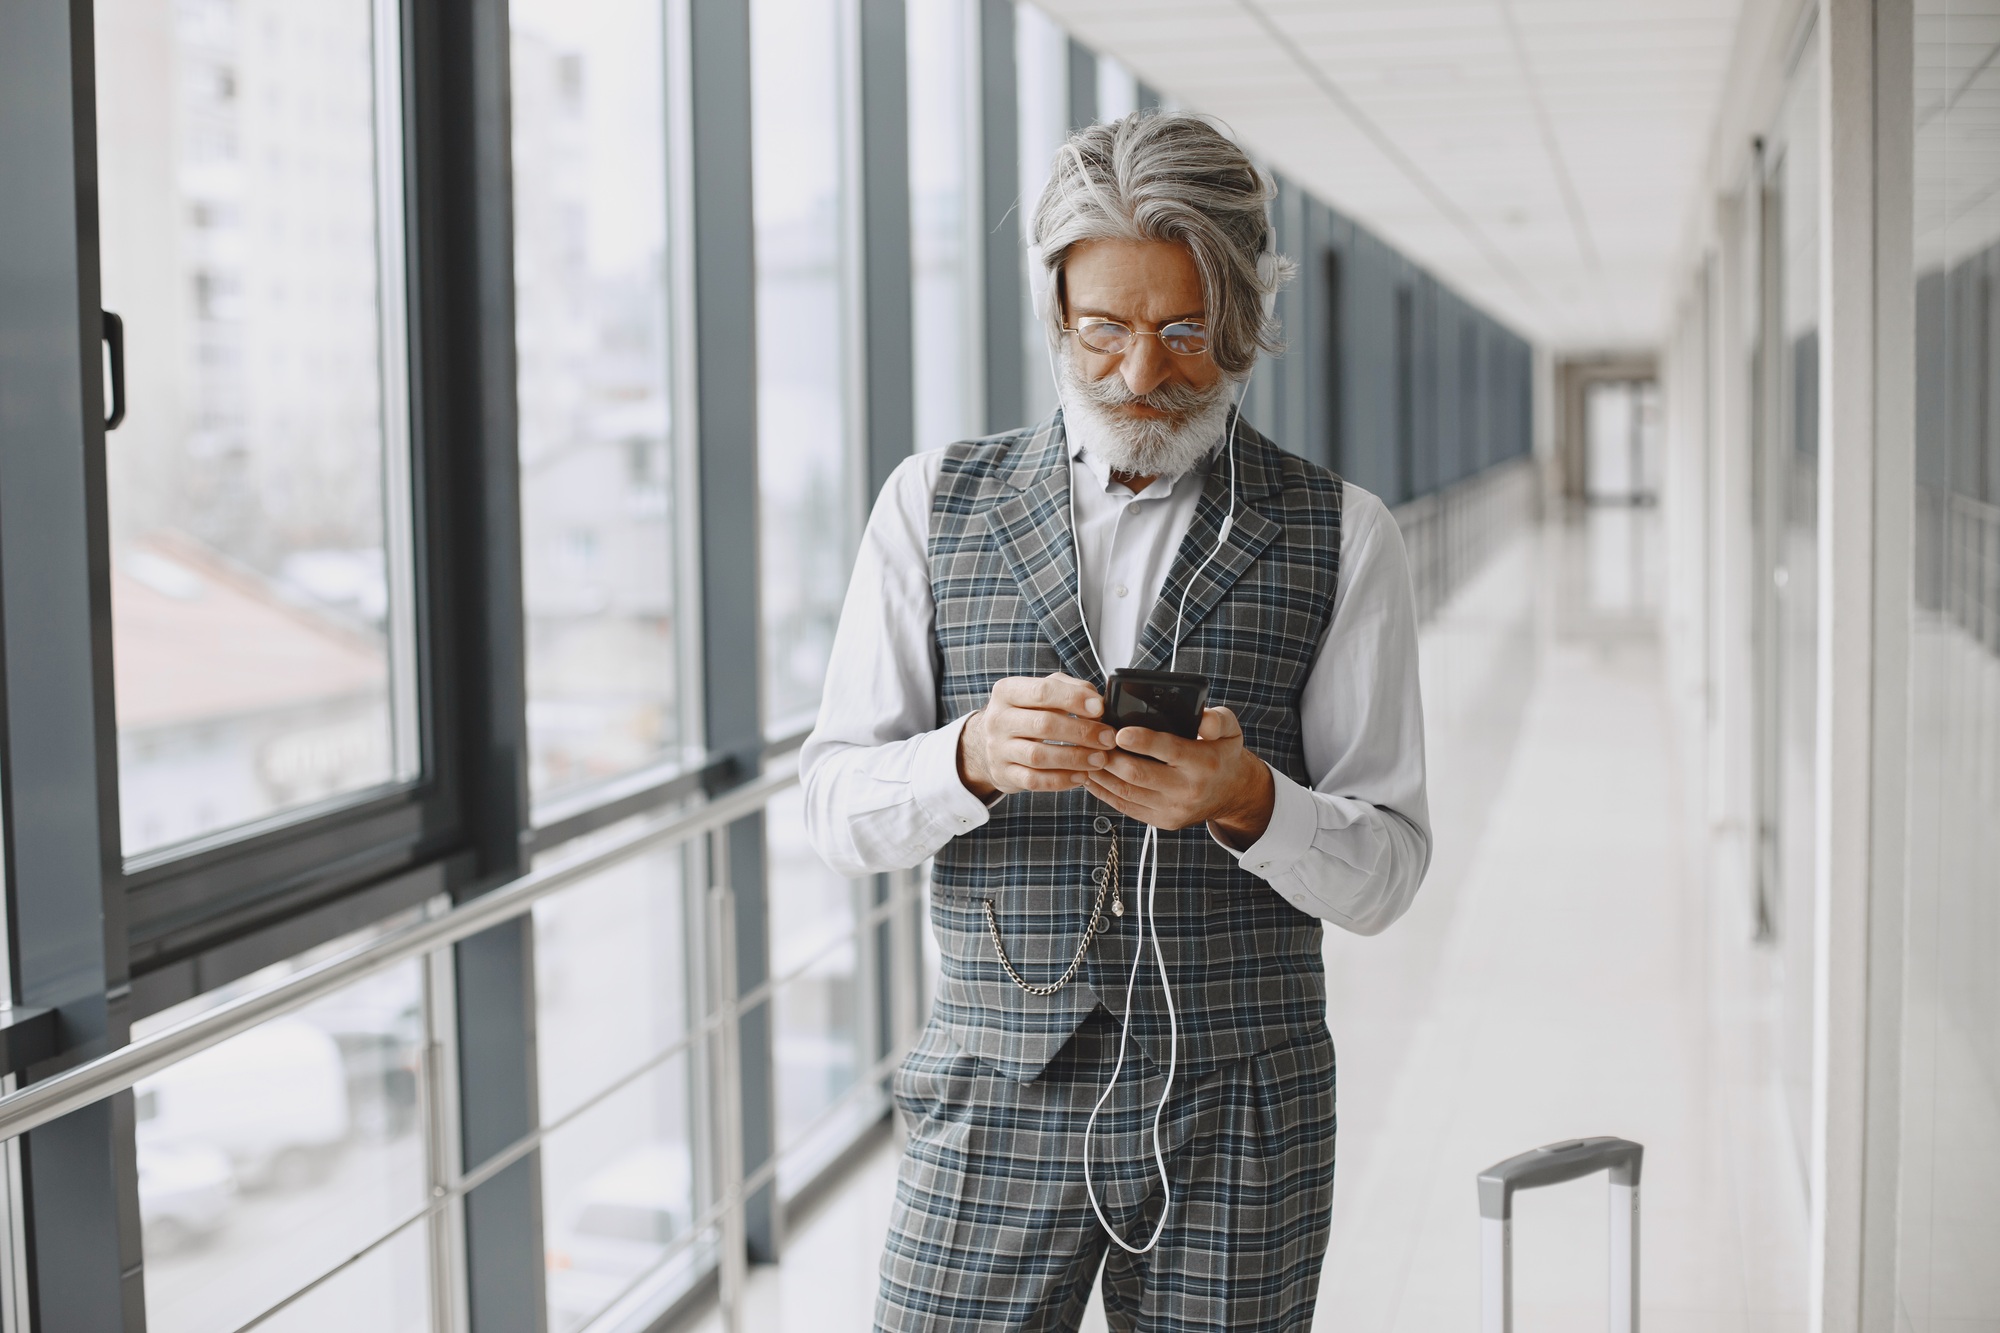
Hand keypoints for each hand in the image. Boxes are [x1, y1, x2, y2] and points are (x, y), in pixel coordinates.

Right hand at [957, 673, 1117, 798]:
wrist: (990, 742)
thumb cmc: (1026, 713)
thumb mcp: (1042, 691)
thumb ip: (1070, 688)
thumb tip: (1097, 700)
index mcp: (1007, 691)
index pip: (1043, 692)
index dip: (1074, 699)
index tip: (1100, 708)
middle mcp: (998, 719)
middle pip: (1043, 724)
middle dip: (1082, 732)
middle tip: (1108, 738)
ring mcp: (998, 749)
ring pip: (1038, 756)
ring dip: (1075, 758)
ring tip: (1100, 759)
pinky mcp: (1003, 774)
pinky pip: (1035, 781)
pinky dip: (1062, 780)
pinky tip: (1082, 776)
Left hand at [1082, 707, 1274, 843]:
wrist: (1232, 794)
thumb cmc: (1222, 753)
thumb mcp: (1230, 730)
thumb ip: (1218, 719)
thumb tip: (1203, 718)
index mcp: (1204, 763)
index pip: (1169, 750)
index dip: (1142, 741)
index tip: (1119, 732)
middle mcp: (1188, 789)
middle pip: (1139, 774)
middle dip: (1110, 757)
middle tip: (1091, 740)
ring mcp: (1173, 809)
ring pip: (1126, 792)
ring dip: (1101, 774)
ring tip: (1084, 755)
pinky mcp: (1162, 821)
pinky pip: (1125, 807)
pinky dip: (1104, 791)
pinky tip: (1091, 776)